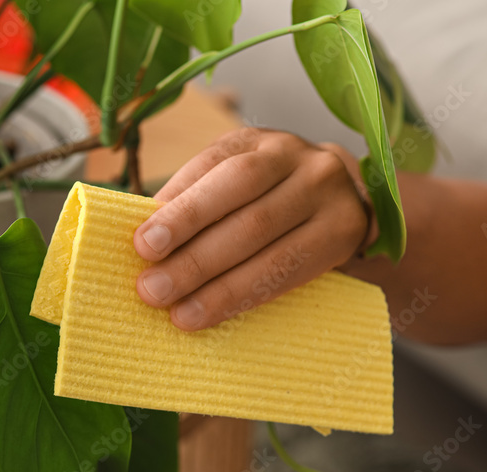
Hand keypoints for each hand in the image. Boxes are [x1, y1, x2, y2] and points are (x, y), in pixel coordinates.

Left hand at [133, 128, 370, 330]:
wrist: (342, 199)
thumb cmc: (265, 195)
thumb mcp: (231, 181)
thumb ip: (192, 199)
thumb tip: (143, 240)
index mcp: (261, 143)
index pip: (217, 171)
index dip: (181, 210)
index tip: (143, 244)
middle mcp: (302, 163)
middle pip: (243, 210)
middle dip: (193, 254)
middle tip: (152, 288)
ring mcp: (329, 197)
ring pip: (266, 243)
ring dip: (215, 284)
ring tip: (177, 309)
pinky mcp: (343, 234)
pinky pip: (288, 272)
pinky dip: (243, 296)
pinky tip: (210, 313)